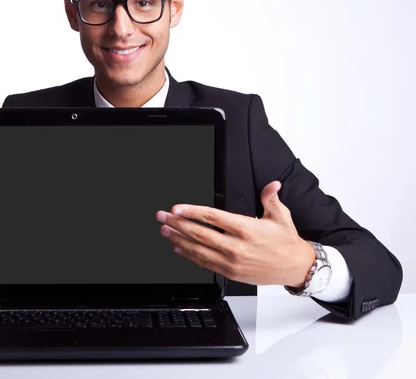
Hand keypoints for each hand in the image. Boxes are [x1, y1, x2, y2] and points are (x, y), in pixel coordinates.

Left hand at [156, 181, 314, 286]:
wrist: (295, 267)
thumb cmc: (286, 241)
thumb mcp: (281, 215)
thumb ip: (270, 197)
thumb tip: (272, 184)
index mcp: (246, 228)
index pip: (212, 217)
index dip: (192, 212)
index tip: (176, 208)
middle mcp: (236, 246)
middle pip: (199, 233)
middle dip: (177, 224)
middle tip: (162, 217)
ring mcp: (231, 261)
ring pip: (198, 249)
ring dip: (178, 239)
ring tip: (165, 230)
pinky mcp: (230, 273)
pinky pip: (204, 263)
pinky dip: (189, 255)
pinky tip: (178, 247)